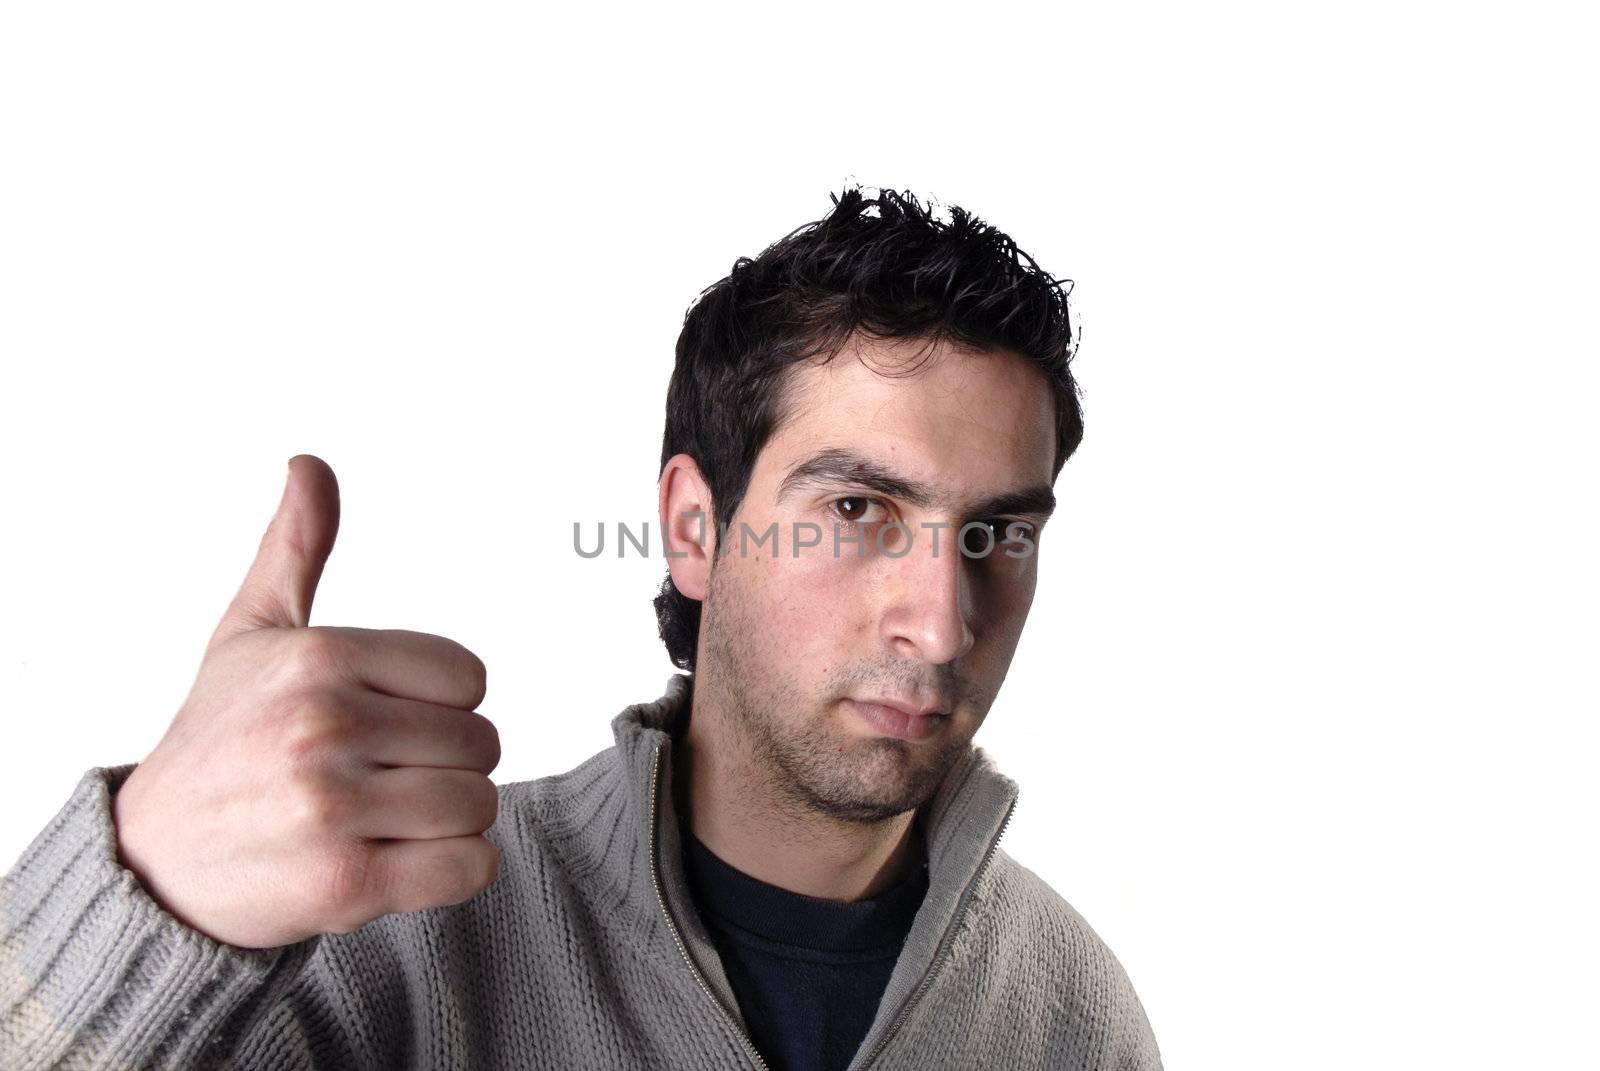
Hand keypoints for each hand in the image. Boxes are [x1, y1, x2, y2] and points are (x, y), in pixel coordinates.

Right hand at [110, 455, 500, 948]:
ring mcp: (333, 807)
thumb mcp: (251, 633)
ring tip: (384, 819)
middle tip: (381, 778)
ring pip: (479, 804)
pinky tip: (400, 861)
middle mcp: (325, 725)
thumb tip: (309, 465)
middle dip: (444, 765)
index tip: (389, 722)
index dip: (441, 705)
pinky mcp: (346, 882)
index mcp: (319, 657)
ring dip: (447, 821)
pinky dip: (452, 870)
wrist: (154, 862)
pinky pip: (468, 866)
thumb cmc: (218, 740)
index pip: (468, 676)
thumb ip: (296, 549)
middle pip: (481, 742)